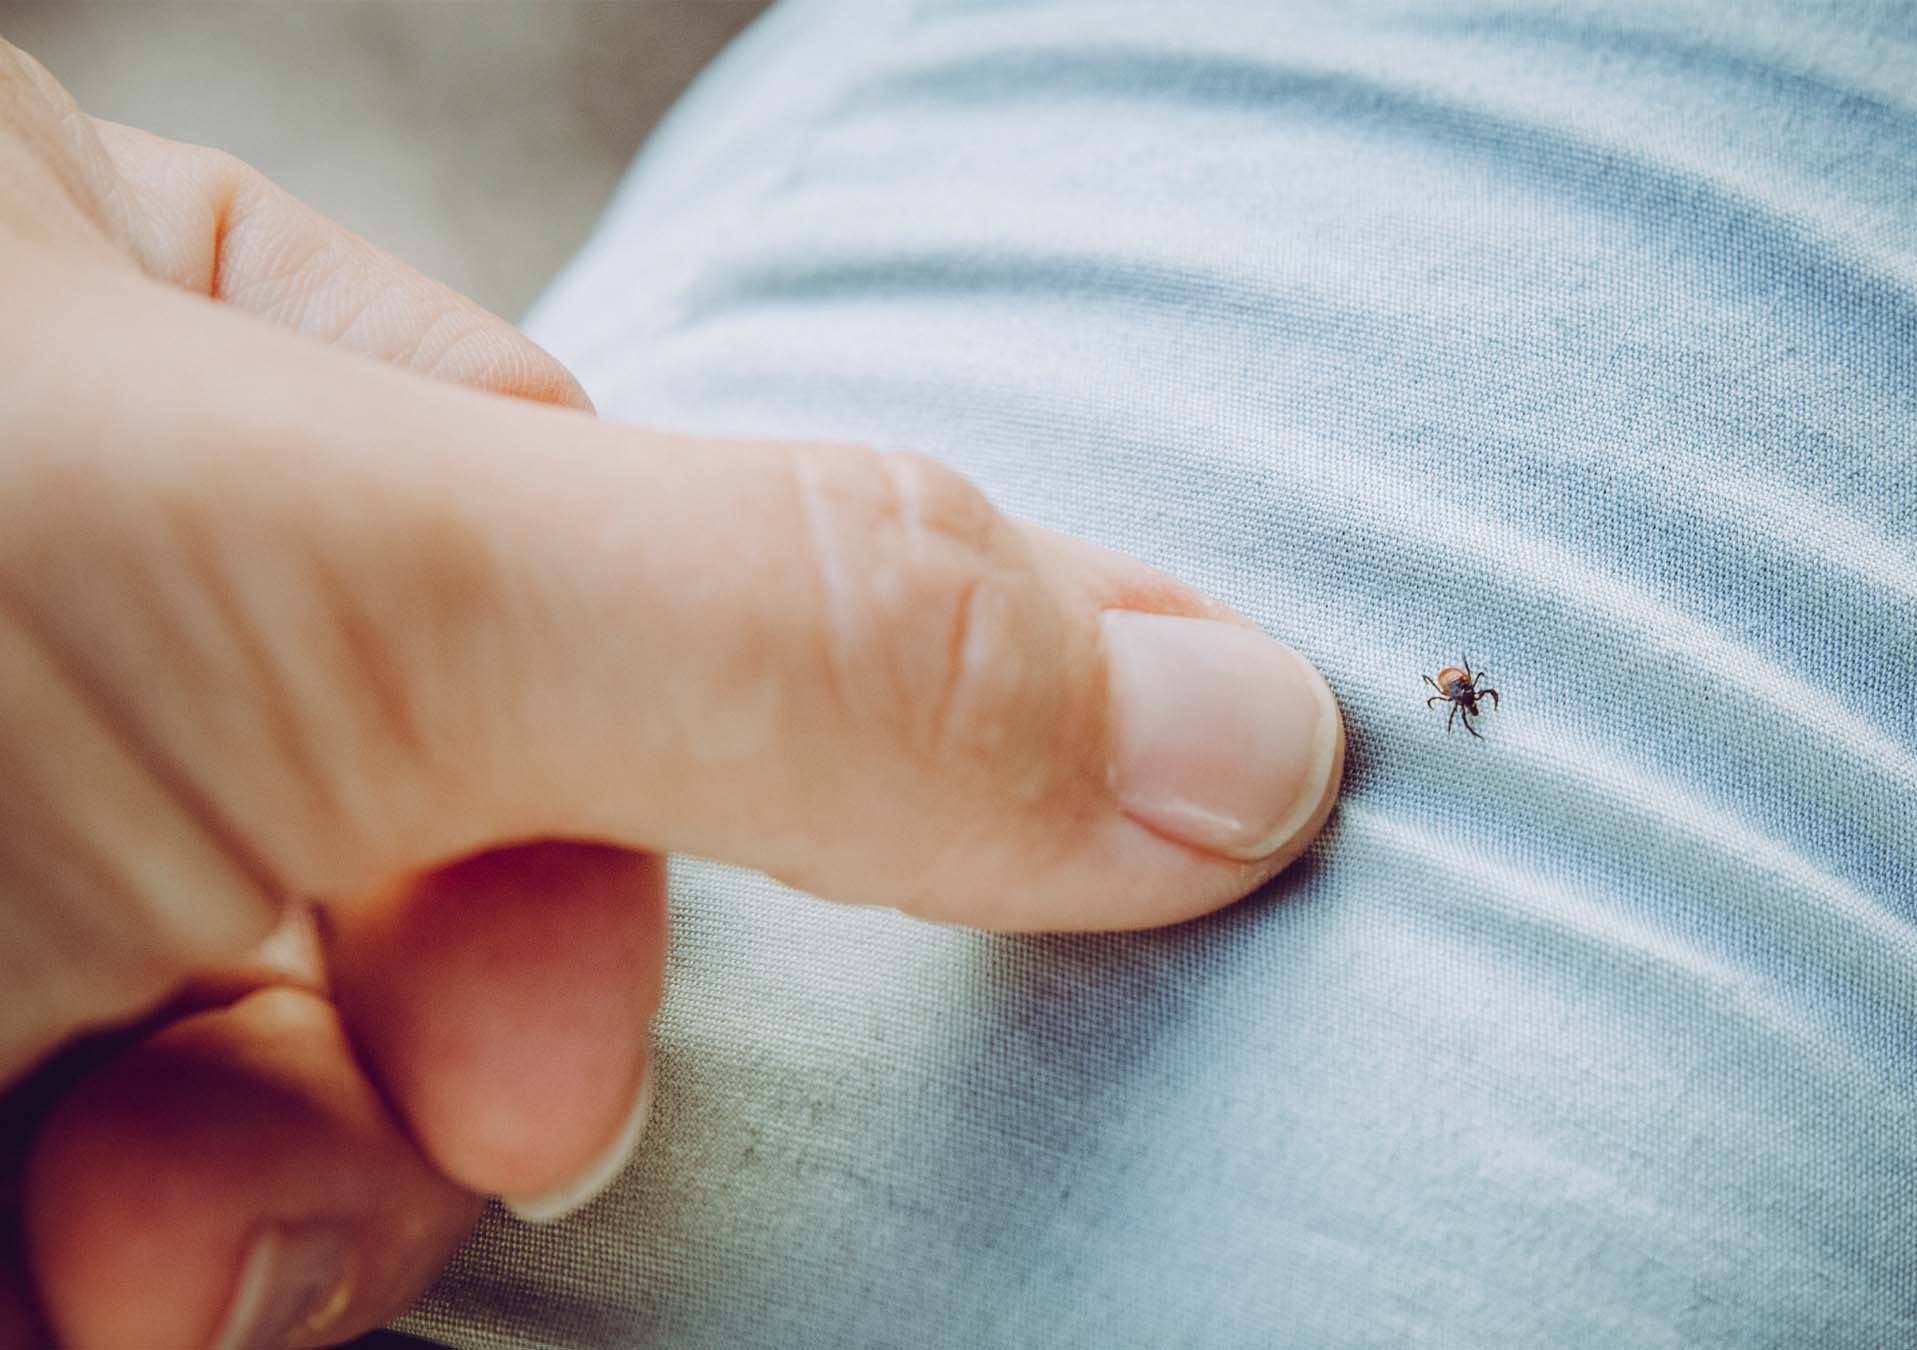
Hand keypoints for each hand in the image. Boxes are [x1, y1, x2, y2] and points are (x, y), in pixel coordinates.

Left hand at [0, 43, 1342, 1348]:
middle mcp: (65, 569)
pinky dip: (133, 1298)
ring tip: (111, 1255)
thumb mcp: (336, 568)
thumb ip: (804, 633)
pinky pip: (150, 1221)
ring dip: (282, 1206)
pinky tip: (34, 1293)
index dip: (765, 699)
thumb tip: (1255, 736)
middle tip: (482, 1113)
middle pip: (467, 805)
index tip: (1004, 839)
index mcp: (125, 321)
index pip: (572, 488)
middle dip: (483, 1014)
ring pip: (309, 1064)